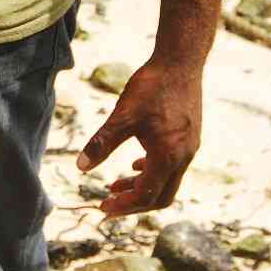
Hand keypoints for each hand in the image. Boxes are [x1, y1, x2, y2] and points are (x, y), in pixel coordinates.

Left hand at [76, 57, 201, 215]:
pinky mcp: (189, 138)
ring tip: (114, 185)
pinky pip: (172, 166)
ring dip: (142, 187)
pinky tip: (136, 165)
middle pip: (161, 197)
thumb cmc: (152, 87)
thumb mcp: (122, 115)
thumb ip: (102, 143)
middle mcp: (183, 158)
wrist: (180, 62)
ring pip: (167, 181)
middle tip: (108, 204)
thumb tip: (80, 167)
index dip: (124, 205)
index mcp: (168, 156)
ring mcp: (189, 148)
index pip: (146, 195)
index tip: (103, 207)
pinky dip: (153, 171)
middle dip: (133, 203)